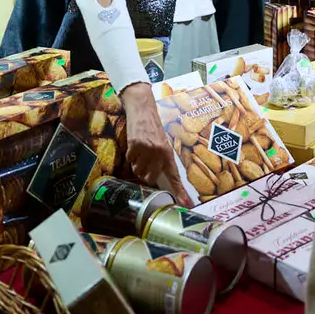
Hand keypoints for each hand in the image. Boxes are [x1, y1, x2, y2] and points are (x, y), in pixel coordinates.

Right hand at [120, 83, 190, 205]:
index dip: (179, 190)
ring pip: (138, 171)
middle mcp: (158, 153)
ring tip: (140, 155)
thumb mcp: (162, 142)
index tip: (184, 203)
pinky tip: (134, 148)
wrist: (142, 110)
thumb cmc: (153, 126)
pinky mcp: (133, 146)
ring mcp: (145, 150)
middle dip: (147, 177)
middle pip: (150, 178)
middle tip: (145, 168)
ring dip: (138, 167)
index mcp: (168, 153)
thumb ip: (162, 158)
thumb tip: (159, 175)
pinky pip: (130, 161)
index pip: (174, 176)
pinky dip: (131, 157)